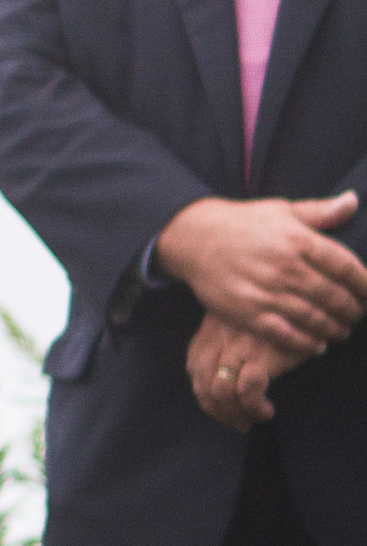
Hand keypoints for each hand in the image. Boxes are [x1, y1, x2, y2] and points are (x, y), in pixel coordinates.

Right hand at [150, 192, 366, 351]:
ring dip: (335, 329)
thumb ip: (320, 212)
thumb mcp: (282, 210)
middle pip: (334, 297)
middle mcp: (284, 267)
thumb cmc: (243, 223)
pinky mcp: (248, 312)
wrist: (194, 238)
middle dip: (353, 310)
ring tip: (342, 331)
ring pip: (314, 319)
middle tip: (358, 315)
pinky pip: (286, 335)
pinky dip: (307, 344)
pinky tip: (318, 344)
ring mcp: (266, 292)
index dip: (365, 283)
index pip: (345, 266)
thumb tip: (353, 201)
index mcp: (297, 239)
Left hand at [186, 308, 302, 427]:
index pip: (194, 369)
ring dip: (236, 414)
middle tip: (240, 422)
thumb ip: (226, 346)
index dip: (206, 394)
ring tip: (254, 418)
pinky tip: (266, 411)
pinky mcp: (261, 354)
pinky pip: (247, 391)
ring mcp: (238, 346)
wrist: (309, 308)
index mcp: (211, 330)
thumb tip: (221, 389)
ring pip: (221, 392)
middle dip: (219, 412)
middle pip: (203, 385)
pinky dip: (254, 407)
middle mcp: (218, 337)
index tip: (223, 409)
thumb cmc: (277, 321)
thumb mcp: (244, 325)